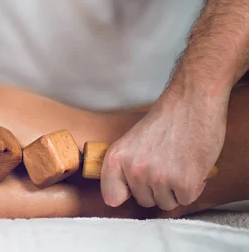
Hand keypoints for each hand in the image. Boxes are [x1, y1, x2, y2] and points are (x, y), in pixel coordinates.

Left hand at [100, 88, 227, 210]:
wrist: (192, 103)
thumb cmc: (165, 120)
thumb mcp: (131, 141)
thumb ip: (125, 165)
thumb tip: (118, 196)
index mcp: (116, 158)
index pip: (112, 197)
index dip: (126, 193)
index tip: (134, 187)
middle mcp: (134, 170)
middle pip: (144, 200)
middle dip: (156, 188)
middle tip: (165, 165)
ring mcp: (159, 178)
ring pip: (166, 203)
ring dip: (175, 189)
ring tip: (178, 164)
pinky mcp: (184, 183)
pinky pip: (186, 200)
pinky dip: (193, 187)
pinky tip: (192, 167)